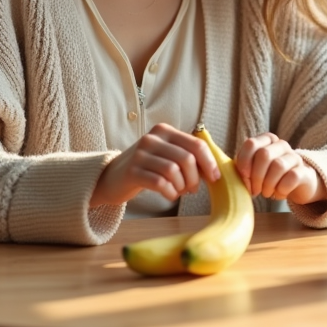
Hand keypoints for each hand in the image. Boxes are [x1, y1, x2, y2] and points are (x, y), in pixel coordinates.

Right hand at [91, 123, 220, 206]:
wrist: (111, 177)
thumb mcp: (166, 154)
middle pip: (187, 159)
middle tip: (192, 189)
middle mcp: (152, 138)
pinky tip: (169, 195)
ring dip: (182, 186)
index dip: (209, 163)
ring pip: (174, 171)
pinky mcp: (132, 171)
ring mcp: (140, 154)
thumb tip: (214, 169)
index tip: (215, 178)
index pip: (196, 144)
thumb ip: (187, 155)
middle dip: (195, 178)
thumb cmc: (147, 168)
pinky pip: (160, 183)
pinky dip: (170, 193)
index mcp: (164, 131)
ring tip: (180, 191)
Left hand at [235, 132, 325, 204]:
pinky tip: (279, 193)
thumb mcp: (253, 170)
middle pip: (264, 155)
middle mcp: (281, 145)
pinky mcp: (304, 171)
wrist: (296, 185)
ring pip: (278, 166)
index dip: (244, 163)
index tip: (244, 178)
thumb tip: (225, 174)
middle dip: (256, 176)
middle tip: (255, 190)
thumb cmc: (268, 177)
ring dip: (268, 184)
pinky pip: (291, 177)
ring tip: (266, 193)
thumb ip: (241, 168)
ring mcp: (294, 157)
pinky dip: (281, 189)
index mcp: (266, 140)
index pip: (251, 144)